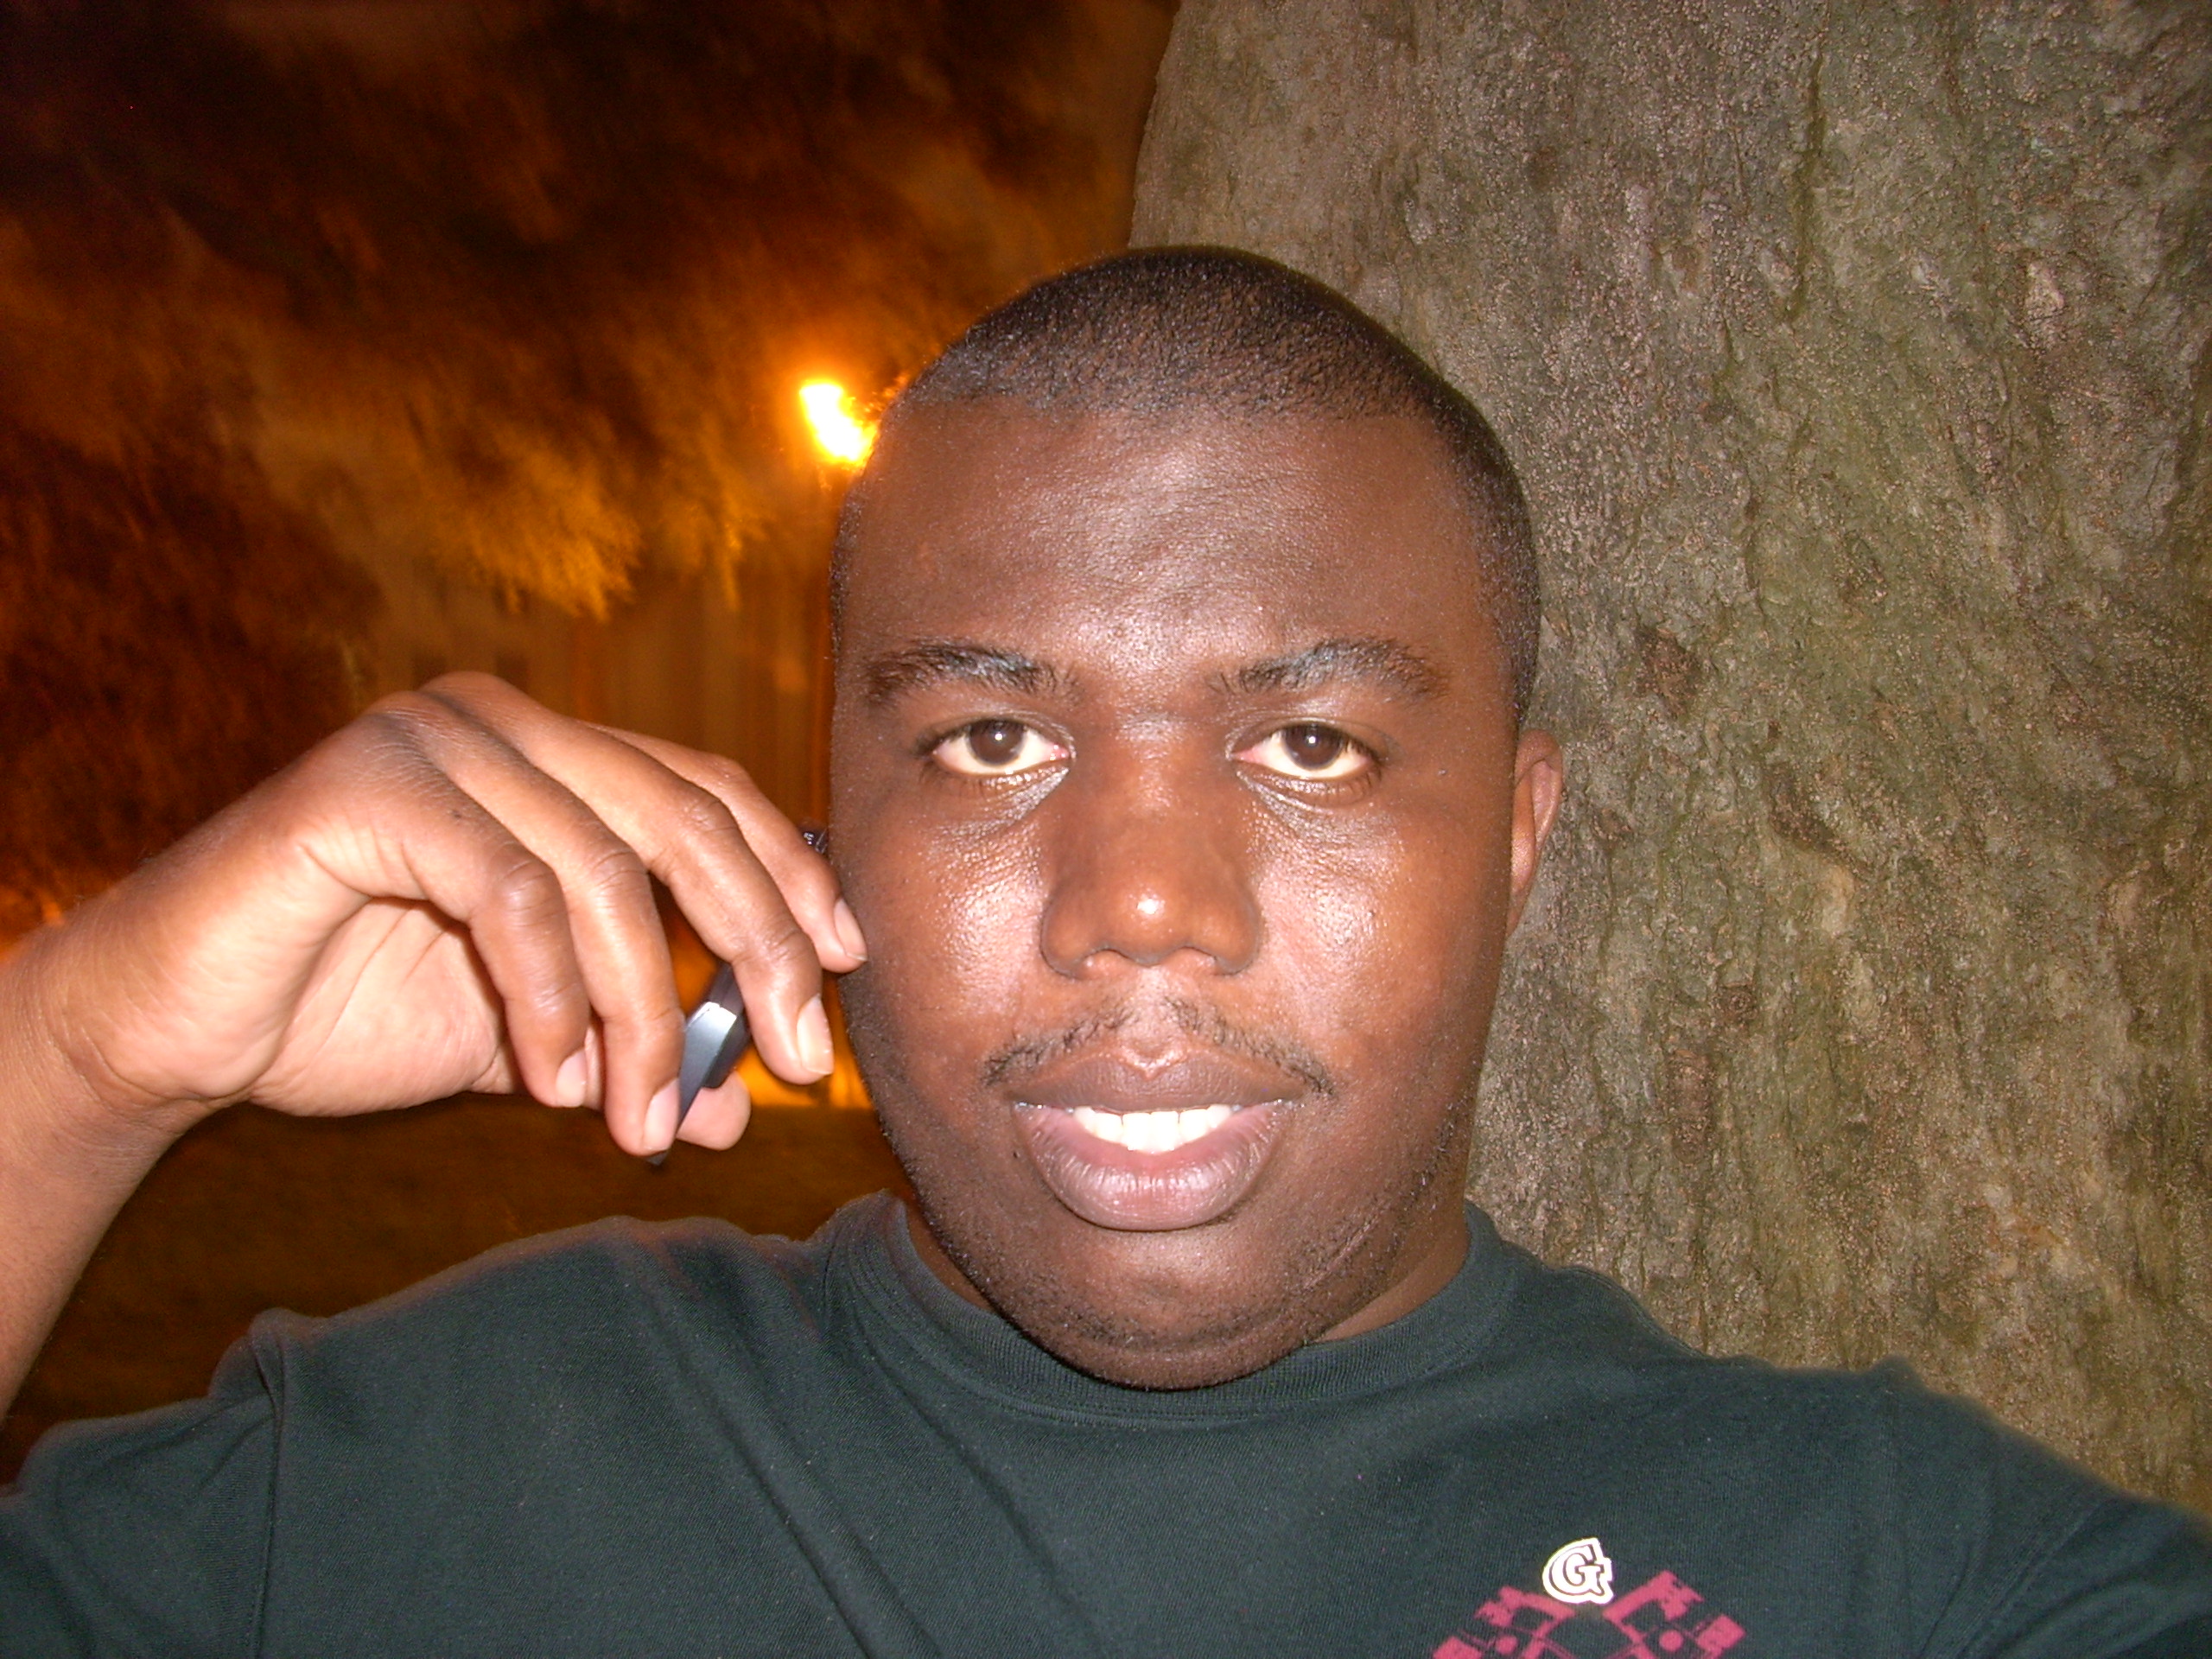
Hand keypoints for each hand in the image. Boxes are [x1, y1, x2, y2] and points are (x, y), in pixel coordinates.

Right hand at [17, 673, 866, 1158]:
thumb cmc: (347, 1011)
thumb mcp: (530, 1040)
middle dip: (759, 950)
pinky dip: (549, 999)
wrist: (175, 1026)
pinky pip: (507, 891)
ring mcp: (430, 740)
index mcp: (549, 753)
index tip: (847, 967)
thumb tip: (743, 1103)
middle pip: (683, 822)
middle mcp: (500, 723)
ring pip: (603, 871)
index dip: (789, 876)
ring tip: (634, 1120)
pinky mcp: (362, 785)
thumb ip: (632, 1047)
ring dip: (642, 1014)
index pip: (707, 795)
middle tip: (796, 1064)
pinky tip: (551, 1082)